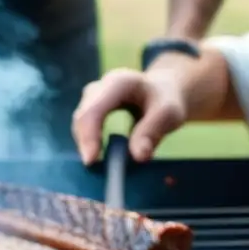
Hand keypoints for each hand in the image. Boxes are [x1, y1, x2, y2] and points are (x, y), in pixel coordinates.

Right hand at [72, 67, 187, 164]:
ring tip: (96, 165)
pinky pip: (83, 127)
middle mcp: (101, 87)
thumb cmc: (165, 100)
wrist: (161, 90)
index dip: (89, 134)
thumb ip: (153, 131)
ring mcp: (92, 97)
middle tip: (92, 167)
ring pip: (80, 122)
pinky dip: (88, 144)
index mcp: (120, 82)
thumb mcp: (168, 114)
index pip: (96, 109)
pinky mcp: (89, 109)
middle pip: (83, 115)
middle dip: (84, 142)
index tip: (91, 160)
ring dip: (85, 144)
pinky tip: (96, 158)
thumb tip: (138, 156)